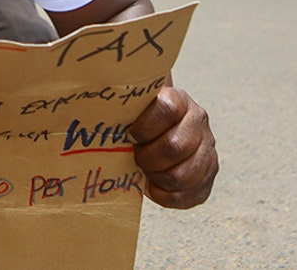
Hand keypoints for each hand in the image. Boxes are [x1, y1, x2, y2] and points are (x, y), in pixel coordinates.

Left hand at [130, 87, 217, 208]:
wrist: (162, 127)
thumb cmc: (139, 120)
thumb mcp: (133, 106)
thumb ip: (119, 107)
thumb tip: (87, 117)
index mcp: (179, 99)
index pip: (167, 109)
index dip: (144, 127)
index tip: (129, 135)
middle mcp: (198, 121)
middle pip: (175, 147)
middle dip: (147, 159)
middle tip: (136, 158)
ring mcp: (207, 147)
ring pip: (184, 175)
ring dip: (158, 179)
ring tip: (146, 172)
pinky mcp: (209, 172)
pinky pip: (191, 194)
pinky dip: (167, 196)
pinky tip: (155, 187)